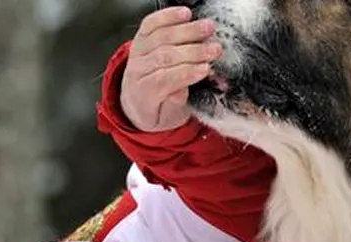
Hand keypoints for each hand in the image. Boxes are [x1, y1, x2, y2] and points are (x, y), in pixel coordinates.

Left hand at [120, 6, 221, 131]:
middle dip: (193, 51)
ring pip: (161, 37)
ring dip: (187, 31)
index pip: (164, 81)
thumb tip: (182, 90)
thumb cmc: (156, 111)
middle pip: (164, 56)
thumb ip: (174, 106)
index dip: (186, 74)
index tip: (206, 69)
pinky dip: (168, 16)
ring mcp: (138, 52)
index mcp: (143, 94)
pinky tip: (185, 13)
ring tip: (208, 28)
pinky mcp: (141, 38)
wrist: (136, 101)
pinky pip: (151, 24)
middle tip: (214, 49)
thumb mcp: (168, 119)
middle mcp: (137, 71)